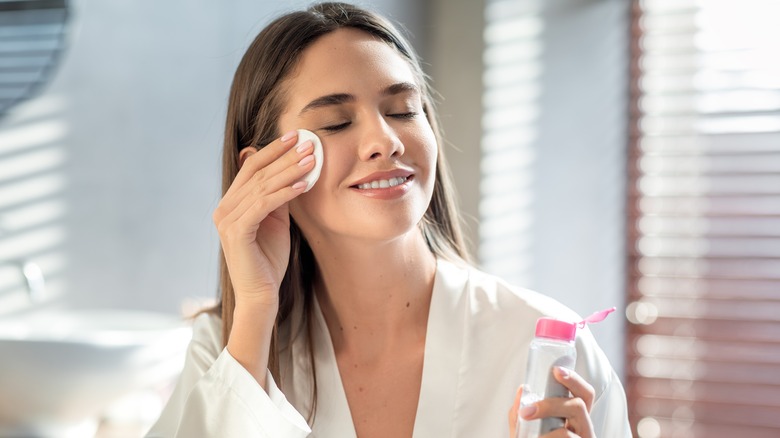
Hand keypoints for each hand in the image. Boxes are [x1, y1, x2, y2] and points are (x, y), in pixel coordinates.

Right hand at [213, 130, 315, 310]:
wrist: (261, 294)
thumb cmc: (269, 259)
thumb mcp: (276, 220)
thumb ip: (278, 196)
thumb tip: (292, 170)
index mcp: (231, 203)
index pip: (252, 167)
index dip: (273, 150)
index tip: (296, 136)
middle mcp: (224, 208)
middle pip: (257, 173)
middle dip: (285, 156)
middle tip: (309, 143)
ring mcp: (227, 220)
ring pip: (262, 186)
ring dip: (289, 171)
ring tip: (312, 160)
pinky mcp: (236, 232)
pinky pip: (263, 205)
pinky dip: (284, 193)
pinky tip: (303, 185)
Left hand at [508, 367, 595, 437]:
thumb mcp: (524, 430)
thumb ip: (520, 412)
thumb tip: (522, 389)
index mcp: (575, 418)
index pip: (584, 394)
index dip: (574, 380)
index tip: (556, 370)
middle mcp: (584, 430)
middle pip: (580, 406)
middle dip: (552, 404)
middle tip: (527, 410)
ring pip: (568, 432)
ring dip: (543, 433)